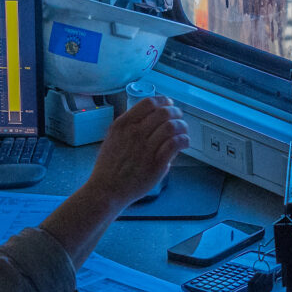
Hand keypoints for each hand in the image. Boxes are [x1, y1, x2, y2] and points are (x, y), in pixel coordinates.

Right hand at [83, 96, 189, 210]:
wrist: (106, 190)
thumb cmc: (110, 166)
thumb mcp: (113, 138)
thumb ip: (130, 127)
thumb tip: (153, 119)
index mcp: (123, 125)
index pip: (149, 103)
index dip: (163, 101)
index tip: (169, 104)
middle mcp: (134, 133)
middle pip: (163, 113)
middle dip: (175, 113)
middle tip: (179, 118)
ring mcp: (146, 148)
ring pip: (172, 127)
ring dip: (182, 126)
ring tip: (183, 131)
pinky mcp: (156, 163)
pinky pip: (175, 144)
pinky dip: (184, 140)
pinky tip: (184, 143)